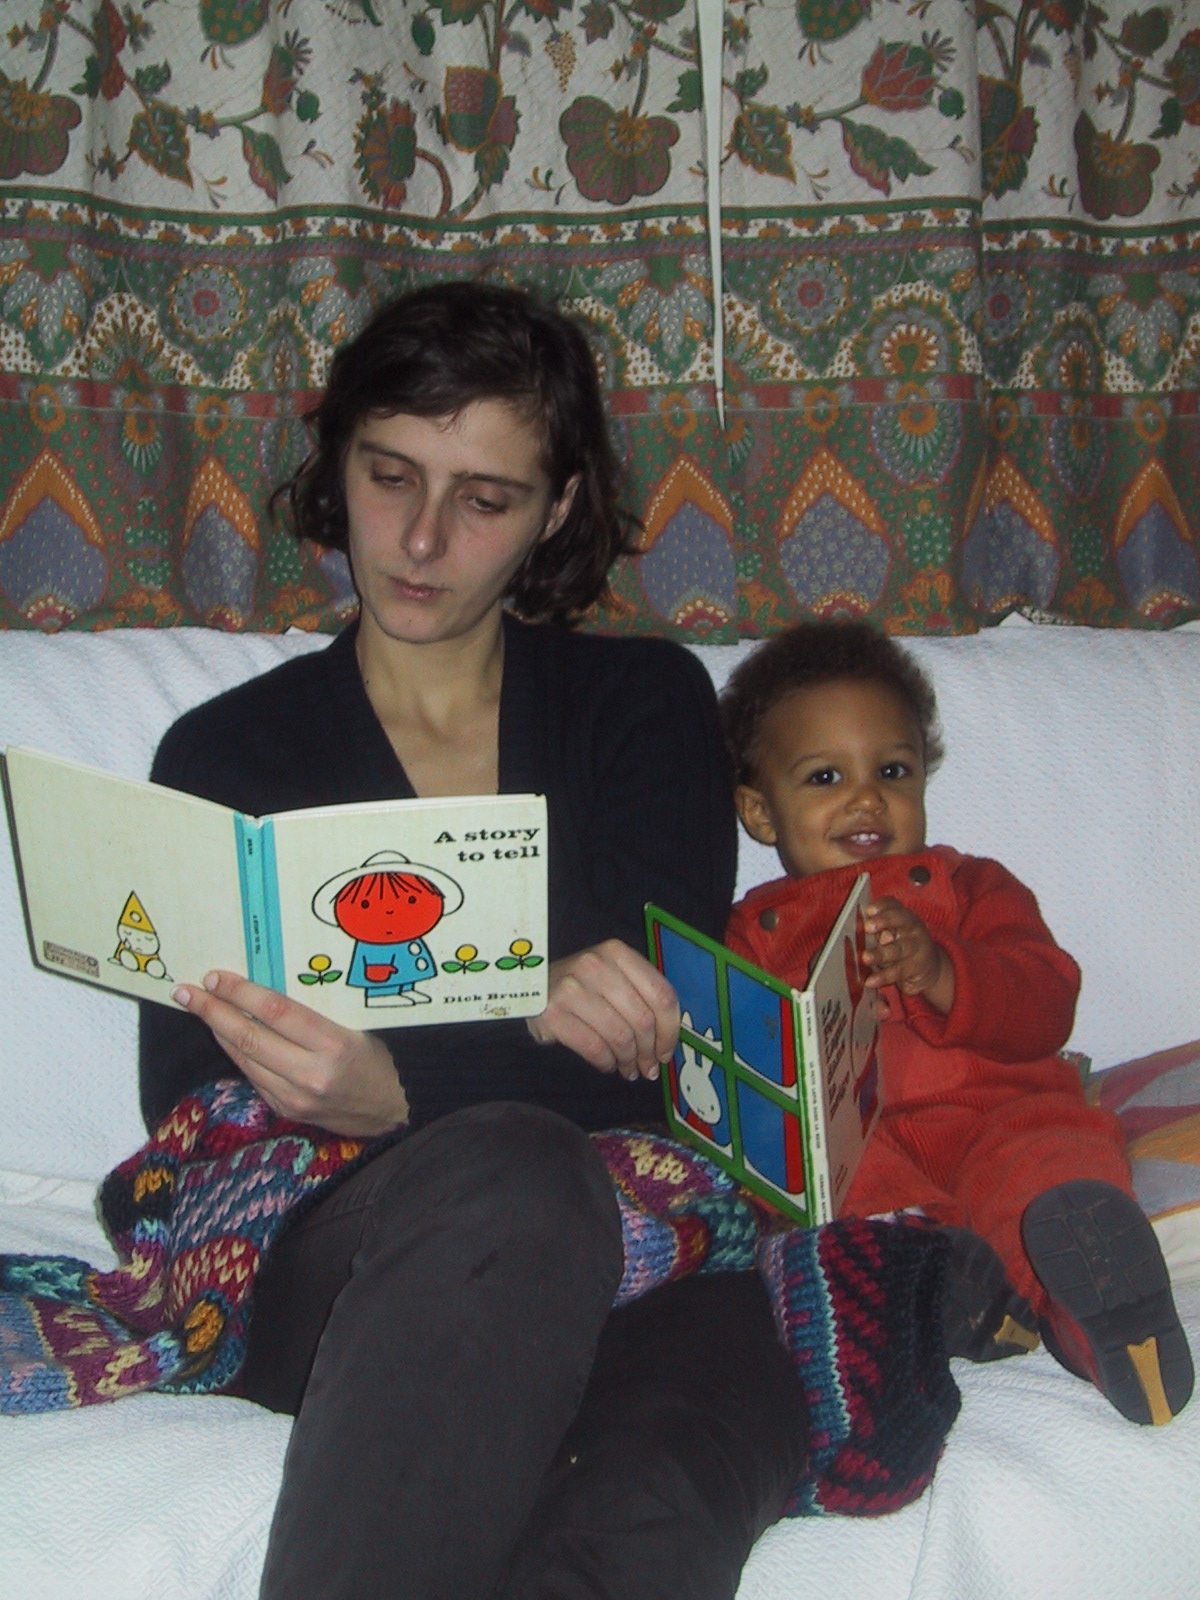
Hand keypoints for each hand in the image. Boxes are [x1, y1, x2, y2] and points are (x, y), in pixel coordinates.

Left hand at [172, 971, 408, 1135]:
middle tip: (186, 991)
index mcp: (335, 1045)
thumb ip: (316, 1010)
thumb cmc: (381, 1056)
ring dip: (217, 1031)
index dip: (240, 993)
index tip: (215, 977)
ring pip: (244, 1058)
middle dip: (212, 1011)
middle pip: (249, 1037)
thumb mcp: (358, 1024)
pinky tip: (225, 1035)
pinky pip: (253, 1075)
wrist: (395, 1110)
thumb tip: (267, 985)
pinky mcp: (286, 1110)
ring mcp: (295, 1097)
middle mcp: (310, 1075)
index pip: (276, 1012)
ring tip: (198, 1008)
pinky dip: (237, 1052)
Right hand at [527, 939, 679, 1081]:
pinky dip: (607, 1062)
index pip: (661, 995)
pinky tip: (608, 1065)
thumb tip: (668, 1040)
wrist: (532, 988)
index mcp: (617, 952)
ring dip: (629, 1061)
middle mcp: (595, 965)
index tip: (666, 1051)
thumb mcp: (613, 976)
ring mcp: (571, 988)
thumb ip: (642, 996)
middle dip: (650, 1051)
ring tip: (628, 1069)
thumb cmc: (582, 986)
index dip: (670, 1030)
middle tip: (648, 1068)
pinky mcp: (553, 1014)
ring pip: (620, 1036)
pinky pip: (595, 1047)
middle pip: (643, 1019)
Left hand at [862, 898, 953, 1014]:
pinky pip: (898, 971)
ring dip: (880, 953)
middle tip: (867, 927)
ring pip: (898, 949)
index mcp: (903, 916)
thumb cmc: (901, 946)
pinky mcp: (915, 968)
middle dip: (883, 923)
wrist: (930, 967)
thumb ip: (878, 931)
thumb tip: (862, 933)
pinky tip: (870, 981)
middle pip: (899, 922)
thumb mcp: (893, 934)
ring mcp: (916, 948)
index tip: (869, 910)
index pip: (893, 905)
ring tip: (866, 958)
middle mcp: (912, 928)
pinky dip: (883, 977)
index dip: (881, 906)